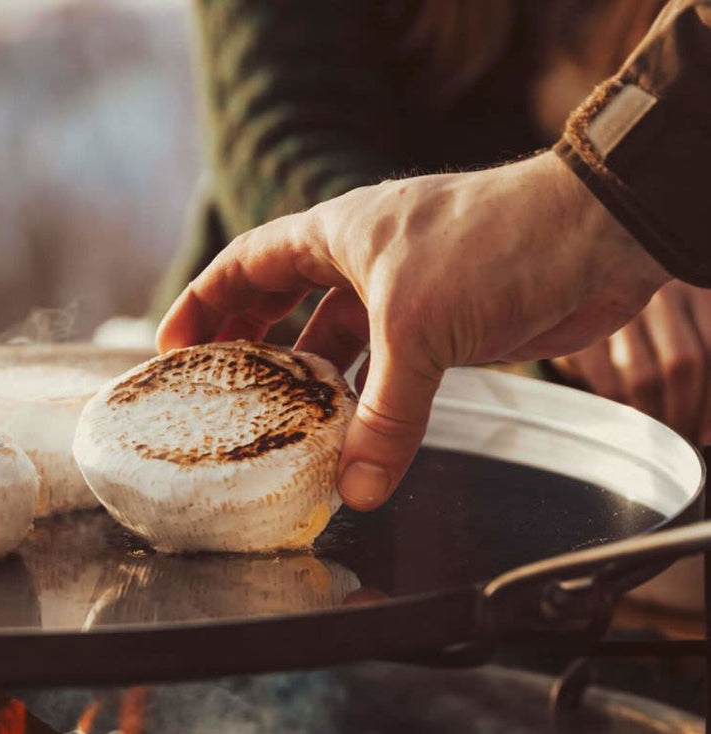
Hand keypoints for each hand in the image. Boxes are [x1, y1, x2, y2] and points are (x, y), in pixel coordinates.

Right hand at [157, 152, 670, 510]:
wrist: (595, 236)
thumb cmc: (494, 245)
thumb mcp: (418, 331)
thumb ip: (383, 415)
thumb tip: (355, 486)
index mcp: (336, 233)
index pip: (246, 264)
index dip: (204, 303)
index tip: (173, 347)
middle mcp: (361, 258)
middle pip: (283, 301)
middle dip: (249, 345)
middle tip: (220, 391)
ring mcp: (403, 291)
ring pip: (338, 339)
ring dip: (312, 381)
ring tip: (281, 425)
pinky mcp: (444, 322)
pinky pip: (387, 367)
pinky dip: (367, 399)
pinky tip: (353, 433)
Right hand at [551, 280, 710, 442]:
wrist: (575, 306)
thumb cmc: (648, 333)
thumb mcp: (683, 337)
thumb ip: (701, 366)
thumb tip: (708, 428)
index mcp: (695, 290)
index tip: (706, 433)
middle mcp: (658, 293)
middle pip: (682, 362)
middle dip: (686, 412)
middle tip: (683, 443)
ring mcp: (616, 309)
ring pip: (644, 375)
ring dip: (654, 417)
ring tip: (657, 441)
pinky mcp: (582, 331)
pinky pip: (607, 380)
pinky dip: (621, 409)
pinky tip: (625, 424)